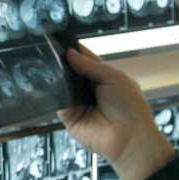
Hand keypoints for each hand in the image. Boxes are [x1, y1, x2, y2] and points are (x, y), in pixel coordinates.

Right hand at [57, 47, 174, 179]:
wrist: (129, 138)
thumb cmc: (130, 107)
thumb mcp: (114, 77)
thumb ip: (90, 65)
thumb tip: (70, 53)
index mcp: (101, 76)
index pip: (82, 59)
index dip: (72, 50)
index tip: (59, 41)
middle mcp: (88, 88)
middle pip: (69, 71)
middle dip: (61, 63)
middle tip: (48, 51)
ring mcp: (77, 102)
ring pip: (61, 85)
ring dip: (56, 77)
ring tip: (48, 66)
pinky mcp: (69, 117)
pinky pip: (57, 102)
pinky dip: (54, 94)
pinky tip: (51, 85)